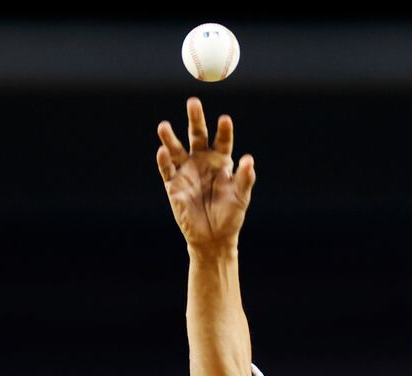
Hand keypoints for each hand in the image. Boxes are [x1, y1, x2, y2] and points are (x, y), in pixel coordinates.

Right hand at [156, 96, 256, 251]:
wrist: (213, 238)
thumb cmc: (230, 216)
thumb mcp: (241, 197)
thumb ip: (245, 178)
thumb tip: (249, 159)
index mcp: (221, 161)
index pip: (222, 140)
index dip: (223, 130)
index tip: (225, 120)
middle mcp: (202, 161)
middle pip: (197, 135)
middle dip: (195, 119)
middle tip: (193, 102)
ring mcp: (186, 171)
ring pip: (176, 149)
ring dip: (169, 138)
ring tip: (163, 126)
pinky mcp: (173, 185)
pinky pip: (167, 170)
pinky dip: (164, 161)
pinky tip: (162, 152)